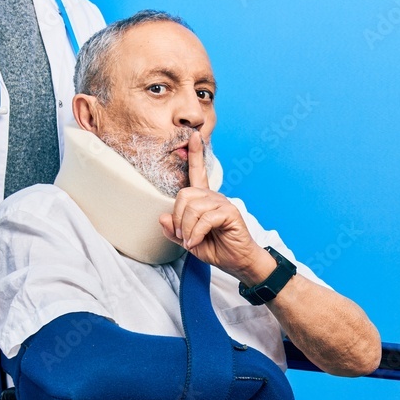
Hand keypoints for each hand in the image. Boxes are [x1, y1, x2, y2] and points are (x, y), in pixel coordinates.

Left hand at [159, 132, 269, 281]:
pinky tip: (195, 242)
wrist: (238, 262)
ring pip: (193, 207)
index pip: (198, 173)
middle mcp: (213, 197)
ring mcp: (223, 203)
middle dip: (178, 217)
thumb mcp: (188, 241)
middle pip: (184, 194)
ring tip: (189, 241)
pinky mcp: (230, 212)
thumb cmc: (217, 249)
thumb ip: (174, 230)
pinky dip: (196, 233)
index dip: (195, 155)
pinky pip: (205, 218)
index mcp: (204, 200)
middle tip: (181, 235)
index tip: (193, 136)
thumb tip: (162, 217)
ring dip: (186, 228)